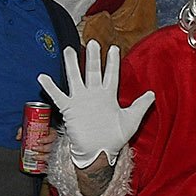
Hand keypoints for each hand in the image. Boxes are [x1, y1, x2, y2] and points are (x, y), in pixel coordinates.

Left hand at [17, 114, 54, 169]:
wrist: (42, 141)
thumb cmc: (38, 134)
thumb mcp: (32, 130)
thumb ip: (24, 131)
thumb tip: (18, 137)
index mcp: (52, 135)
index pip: (52, 136)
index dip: (46, 139)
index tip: (38, 141)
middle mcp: (55, 143)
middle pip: (51, 146)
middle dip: (42, 148)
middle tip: (33, 148)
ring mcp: (54, 151)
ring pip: (51, 155)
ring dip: (42, 157)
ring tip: (34, 157)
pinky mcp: (52, 158)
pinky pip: (50, 161)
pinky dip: (45, 163)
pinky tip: (39, 164)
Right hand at [36, 42, 155, 167]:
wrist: (99, 152)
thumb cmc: (115, 138)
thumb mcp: (131, 121)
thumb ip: (140, 106)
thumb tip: (152, 94)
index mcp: (109, 96)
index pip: (111, 75)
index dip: (113, 62)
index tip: (113, 48)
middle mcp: (94, 95)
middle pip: (93, 71)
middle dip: (93, 58)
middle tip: (93, 43)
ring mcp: (81, 100)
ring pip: (75, 78)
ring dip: (72, 65)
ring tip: (69, 50)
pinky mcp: (70, 109)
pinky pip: (59, 96)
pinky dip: (51, 87)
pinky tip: (43, 77)